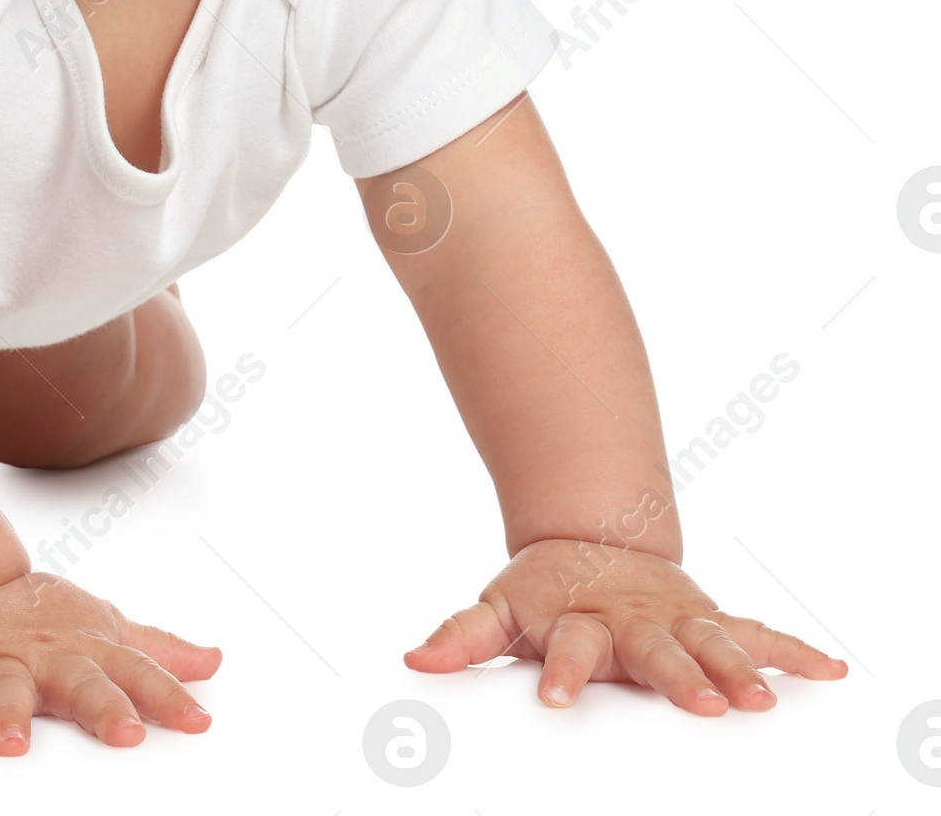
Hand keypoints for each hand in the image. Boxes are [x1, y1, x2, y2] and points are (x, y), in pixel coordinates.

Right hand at [0, 571, 221, 753]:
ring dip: (4, 713)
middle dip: (100, 705)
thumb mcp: (106, 631)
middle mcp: (41, 656)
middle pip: (76, 682)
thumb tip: (214, 662)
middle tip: (123, 732)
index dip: (168, 696)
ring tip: (11, 744)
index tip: (199, 720)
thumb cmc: (48, 623)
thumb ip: (156, 653)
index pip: (136, 675)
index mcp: (85, 652)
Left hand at [404, 540, 847, 714]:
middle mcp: (633, 621)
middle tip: (703, 703)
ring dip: (738, 668)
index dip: (561, 673)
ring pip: (712, 642)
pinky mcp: (709, 619)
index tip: (557, 698)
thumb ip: (462, 637)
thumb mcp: (499, 609)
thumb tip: (414, 660)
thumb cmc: (545, 591)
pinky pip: (756, 633)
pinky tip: (830, 668)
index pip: (568, 649)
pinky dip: (792, 649)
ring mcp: (676, 618)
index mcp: (579, 622)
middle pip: (655, 649)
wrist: (591, 542)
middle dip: (678, 674)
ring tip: (763, 697)